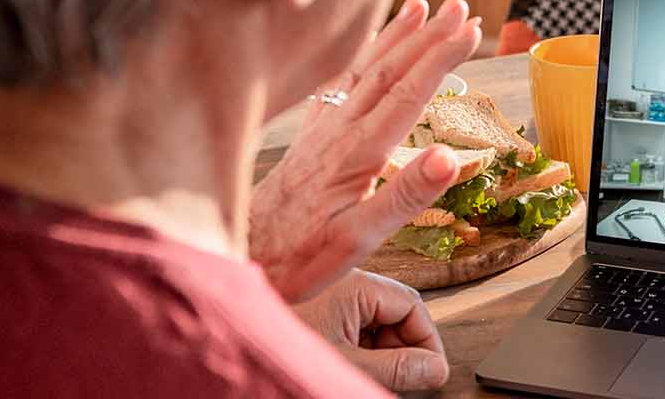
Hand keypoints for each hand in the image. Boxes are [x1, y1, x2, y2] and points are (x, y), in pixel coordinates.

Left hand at [251, 0, 481, 301]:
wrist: (243, 257)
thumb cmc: (300, 255)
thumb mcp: (359, 239)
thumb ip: (405, 195)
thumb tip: (448, 157)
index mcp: (358, 151)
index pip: (409, 92)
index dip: (442, 58)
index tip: (470, 28)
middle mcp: (340, 128)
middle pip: (391, 69)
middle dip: (427, 32)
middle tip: (459, 2)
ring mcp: (322, 128)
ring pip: (364, 67)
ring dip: (396, 34)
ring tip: (420, 2)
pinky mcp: (308, 136)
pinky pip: (338, 81)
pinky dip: (359, 55)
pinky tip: (365, 46)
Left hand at [292, 269, 449, 392]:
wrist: (230, 337)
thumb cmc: (279, 344)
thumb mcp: (347, 362)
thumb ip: (396, 368)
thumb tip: (434, 370)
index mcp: (355, 284)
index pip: (412, 305)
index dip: (427, 341)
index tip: (431, 372)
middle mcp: (343, 283)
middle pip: (395, 313)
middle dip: (402, 349)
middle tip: (401, 381)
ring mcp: (328, 297)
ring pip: (373, 324)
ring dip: (380, 353)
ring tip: (367, 377)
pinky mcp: (316, 311)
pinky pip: (351, 328)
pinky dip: (358, 350)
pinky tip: (347, 367)